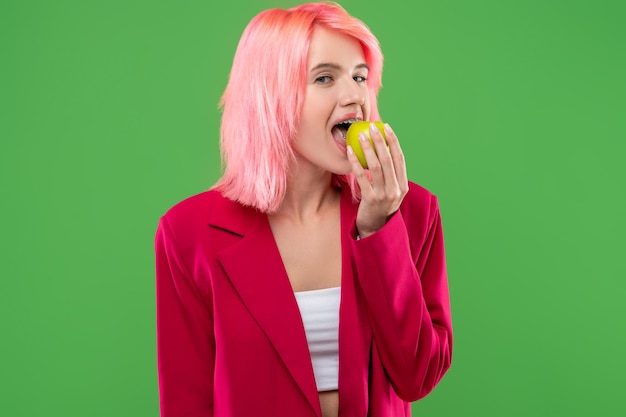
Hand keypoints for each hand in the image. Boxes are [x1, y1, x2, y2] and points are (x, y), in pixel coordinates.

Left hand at [347, 123, 408, 237]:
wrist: (375, 228)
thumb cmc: (380, 204)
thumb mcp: (391, 190)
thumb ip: (390, 174)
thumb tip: (382, 149)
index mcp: (403, 185)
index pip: (400, 158)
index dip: (394, 141)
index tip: (387, 128)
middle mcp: (396, 189)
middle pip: (388, 160)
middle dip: (380, 141)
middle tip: (372, 127)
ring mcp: (384, 195)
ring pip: (376, 167)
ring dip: (367, 149)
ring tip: (359, 136)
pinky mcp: (371, 200)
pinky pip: (362, 177)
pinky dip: (356, 163)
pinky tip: (350, 152)